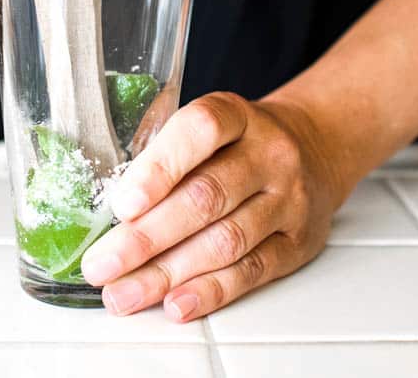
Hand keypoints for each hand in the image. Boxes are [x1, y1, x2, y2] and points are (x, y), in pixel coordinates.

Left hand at [81, 91, 342, 320]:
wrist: (314, 148)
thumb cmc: (242, 140)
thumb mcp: (211, 124)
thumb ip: (169, 153)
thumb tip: (109, 209)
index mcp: (238, 115)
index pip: (200, 130)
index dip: (159, 167)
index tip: (122, 203)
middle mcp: (269, 154)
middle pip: (206, 196)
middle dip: (147, 237)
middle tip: (103, 264)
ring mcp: (288, 199)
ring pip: (226, 241)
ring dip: (168, 273)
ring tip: (125, 292)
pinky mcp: (299, 243)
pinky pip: (253, 271)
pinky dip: (210, 291)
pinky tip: (175, 302)